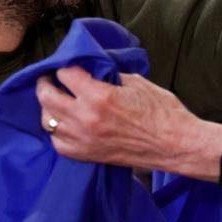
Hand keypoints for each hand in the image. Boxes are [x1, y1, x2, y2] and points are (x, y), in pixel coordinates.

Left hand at [35, 66, 221, 180]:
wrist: (175, 145)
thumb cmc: (163, 112)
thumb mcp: (137, 82)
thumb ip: (109, 75)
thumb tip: (93, 69)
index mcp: (99, 96)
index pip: (65, 74)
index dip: (66, 66)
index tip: (69, 65)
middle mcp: (85, 119)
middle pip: (47, 97)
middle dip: (46, 84)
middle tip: (50, 78)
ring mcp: (83, 140)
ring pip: (47, 121)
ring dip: (49, 108)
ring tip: (57, 101)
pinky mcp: (87, 156)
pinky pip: (58, 143)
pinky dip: (57, 132)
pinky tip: (66, 124)